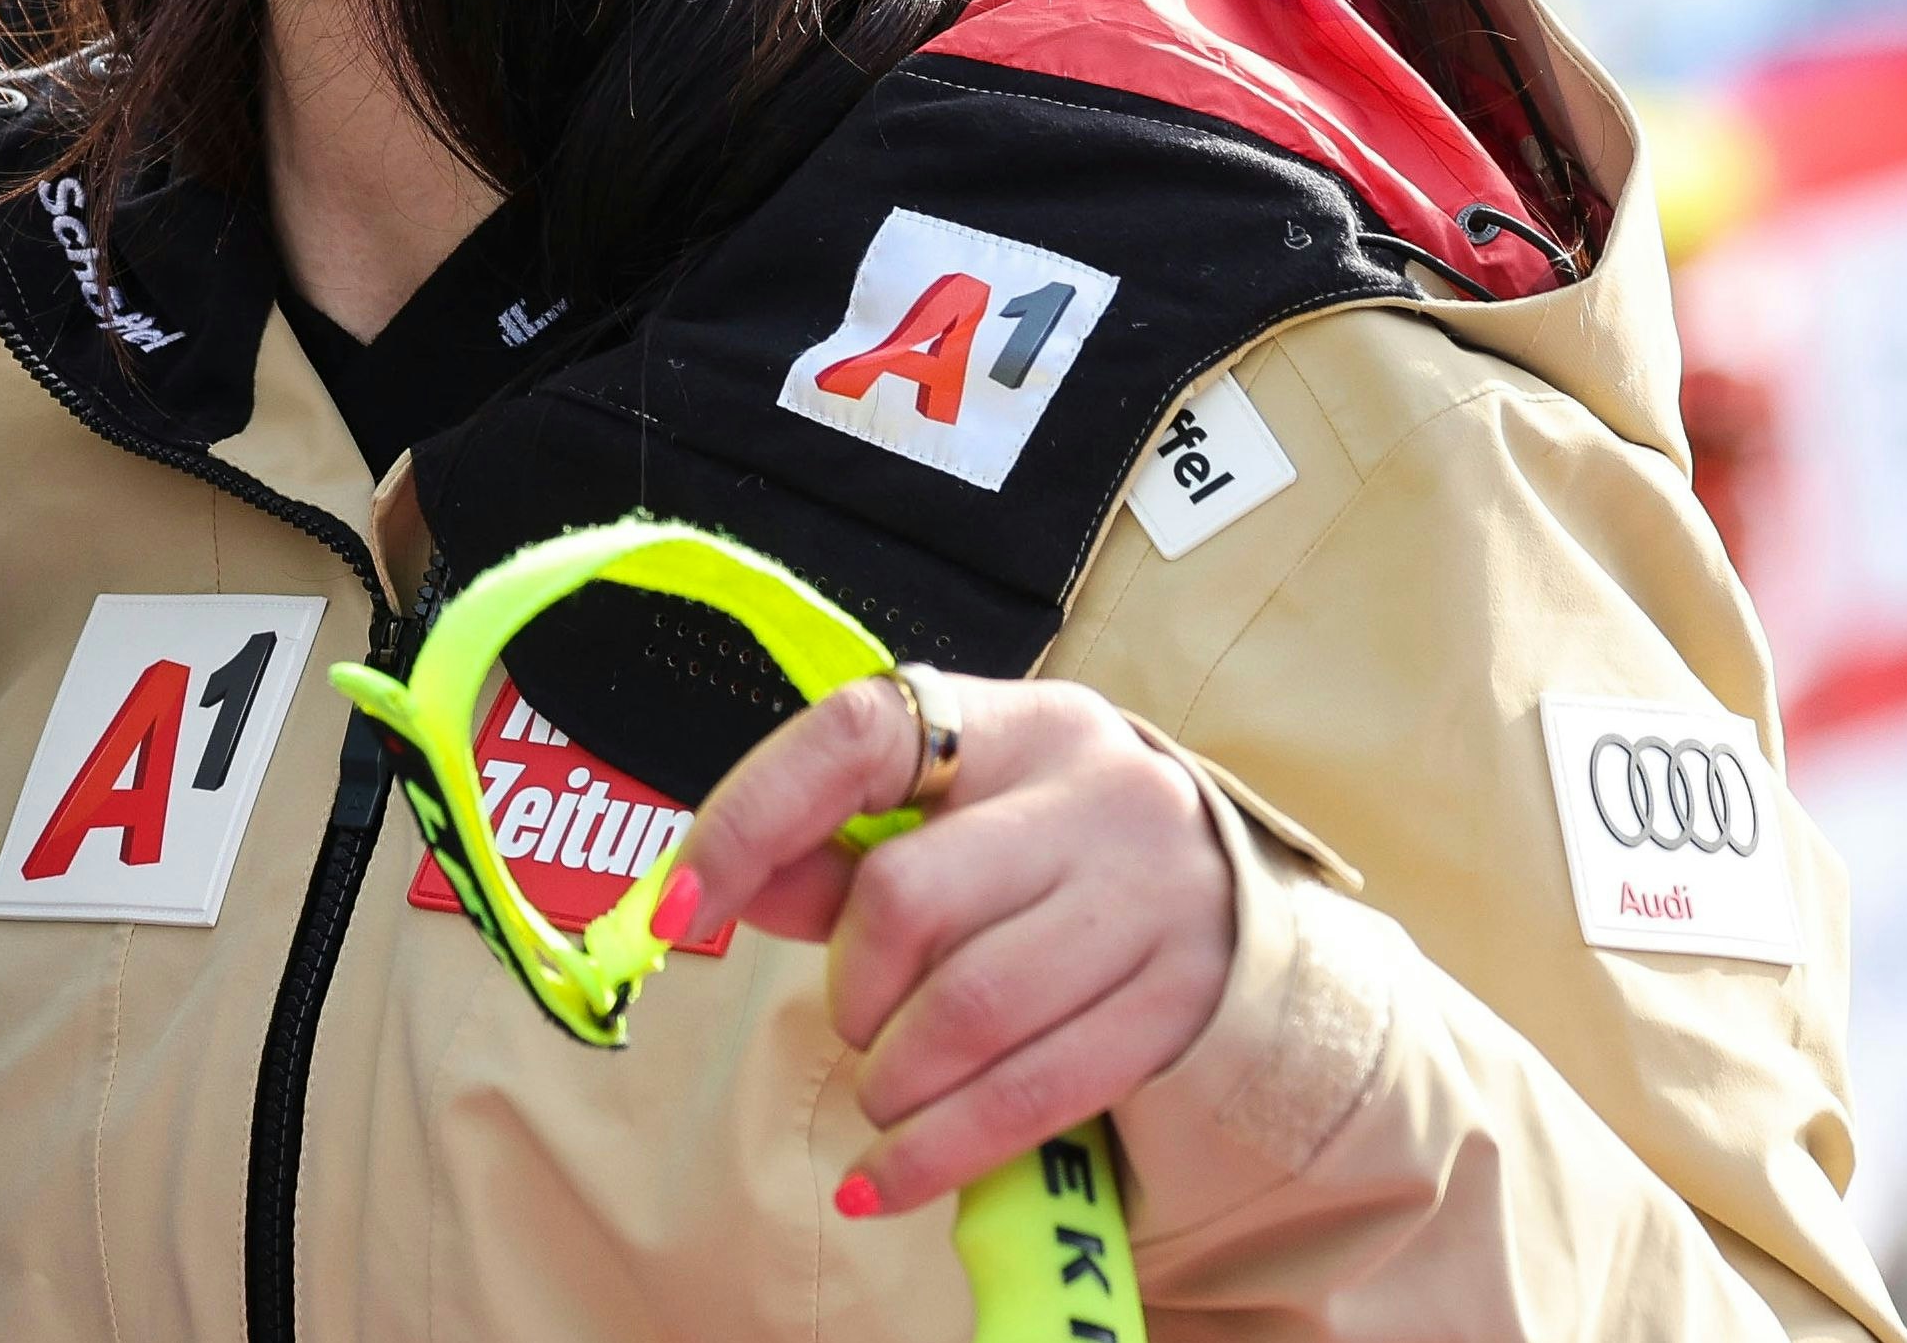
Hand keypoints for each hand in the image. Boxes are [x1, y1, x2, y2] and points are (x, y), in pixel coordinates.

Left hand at [654, 675, 1231, 1217]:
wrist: (1237, 905)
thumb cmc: (1052, 858)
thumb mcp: (958, 822)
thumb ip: (835, 852)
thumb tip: (723, 887)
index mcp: (1014, 723)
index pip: (850, 739)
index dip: (746, 823)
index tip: (670, 912)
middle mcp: (1097, 791)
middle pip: (906, 898)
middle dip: (849, 987)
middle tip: (857, 1022)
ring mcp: (1152, 898)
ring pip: (969, 1008)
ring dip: (892, 1077)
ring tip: (883, 1093)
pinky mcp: (1182, 1003)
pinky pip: (1033, 1094)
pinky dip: (938, 1152)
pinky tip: (881, 1183)